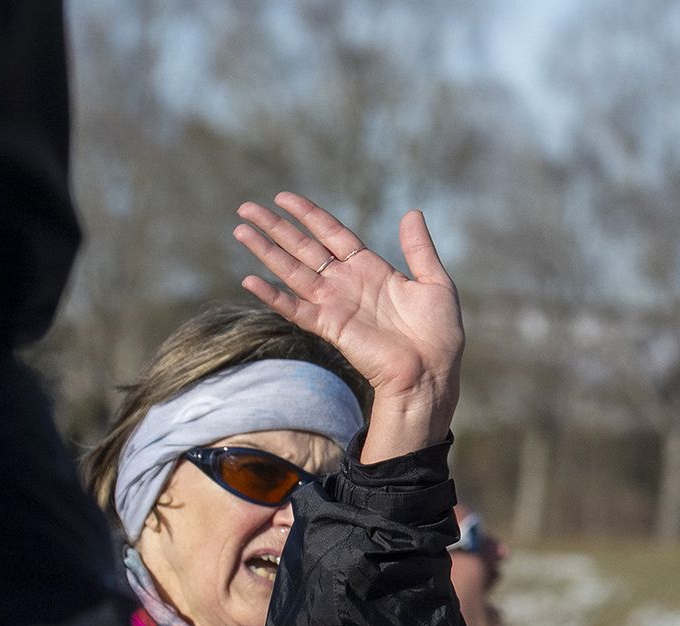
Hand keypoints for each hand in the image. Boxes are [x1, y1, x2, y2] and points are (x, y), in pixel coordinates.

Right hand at [234, 193, 463, 462]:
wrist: (431, 373)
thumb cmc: (439, 334)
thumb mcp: (435, 283)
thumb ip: (419, 249)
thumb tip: (412, 212)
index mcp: (370, 269)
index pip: (332, 234)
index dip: (308, 215)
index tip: (284, 198)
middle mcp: (347, 284)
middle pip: (303, 247)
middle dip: (276, 227)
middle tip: (247, 206)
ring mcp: (335, 305)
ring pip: (292, 271)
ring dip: (265, 250)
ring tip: (240, 229)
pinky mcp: (329, 327)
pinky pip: (295, 309)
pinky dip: (273, 295)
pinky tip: (250, 280)